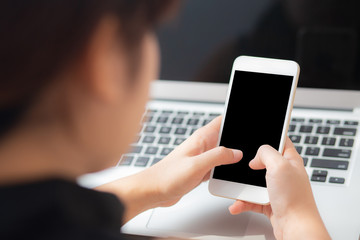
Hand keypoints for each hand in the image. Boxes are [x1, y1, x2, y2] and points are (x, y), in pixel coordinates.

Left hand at [97, 117, 241, 221]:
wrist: (153, 190)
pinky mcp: (201, 169)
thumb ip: (218, 156)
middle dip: (238, 140)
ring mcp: (202, 157)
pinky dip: (224, 169)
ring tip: (241, 163)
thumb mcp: (197, 165)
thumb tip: (236, 152)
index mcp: (201, 138)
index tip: (248, 122)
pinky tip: (228, 175)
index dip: (236, 118)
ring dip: (232, 156)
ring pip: (223, 152)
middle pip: (226, 137)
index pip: (222, 120)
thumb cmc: (167, 176)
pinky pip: (218, 165)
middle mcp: (202, 145)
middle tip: (251, 148)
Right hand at [228, 138, 329, 239]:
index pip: (281, 141)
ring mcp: (277, 188)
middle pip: (263, 162)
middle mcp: (284, 173)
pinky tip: (237, 204)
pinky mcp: (270, 202)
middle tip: (242, 166)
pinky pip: (252, 198)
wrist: (296, 228)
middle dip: (249, 166)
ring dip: (243, 187)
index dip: (269, 137)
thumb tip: (256, 157)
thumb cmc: (294, 199)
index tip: (255, 136)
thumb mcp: (279, 165)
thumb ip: (266, 152)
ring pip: (255, 182)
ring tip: (236, 189)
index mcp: (290, 160)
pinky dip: (243, 202)